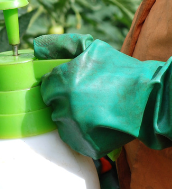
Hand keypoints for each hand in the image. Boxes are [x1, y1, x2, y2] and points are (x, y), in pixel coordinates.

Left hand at [33, 33, 168, 158]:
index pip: (47, 86)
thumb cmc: (120, 71)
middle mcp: (66, 105)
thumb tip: (36, 46)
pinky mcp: (84, 144)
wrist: (150, 98)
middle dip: (66, 100)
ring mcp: (75, 127)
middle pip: (53, 105)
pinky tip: (98, 123)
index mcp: (64, 82)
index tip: (75, 84)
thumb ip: (62, 44)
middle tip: (87, 97)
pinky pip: (73, 138)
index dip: (60, 84)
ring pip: (62, 122)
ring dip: (72, 117)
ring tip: (95, 109)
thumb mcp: (92, 48)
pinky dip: (81, 132)